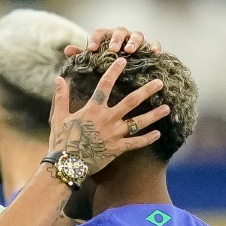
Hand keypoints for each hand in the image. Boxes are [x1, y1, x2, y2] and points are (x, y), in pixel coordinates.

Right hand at [48, 57, 169, 174]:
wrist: (67, 164)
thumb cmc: (61, 140)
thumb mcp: (58, 116)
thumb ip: (61, 97)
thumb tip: (59, 78)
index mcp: (93, 109)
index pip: (105, 85)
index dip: (114, 71)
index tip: (123, 61)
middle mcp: (107, 119)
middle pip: (131, 101)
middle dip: (146, 91)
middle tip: (160, 83)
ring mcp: (114, 134)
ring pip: (138, 122)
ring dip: (154, 114)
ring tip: (167, 108)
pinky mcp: (117, 148)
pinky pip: (136, 143)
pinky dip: (147, 139)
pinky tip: (158, 134)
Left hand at [65, 27, 162, 57]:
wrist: (128, 72)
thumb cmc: (107, 66)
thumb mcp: (94, 62)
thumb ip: (82, 56)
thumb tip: (67, 50)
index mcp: (107, 38)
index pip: (100, 33)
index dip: (95, 40)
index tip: (91, 50)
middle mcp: (123, 36)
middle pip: (119, 32)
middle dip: (116, 39)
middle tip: (112, 49)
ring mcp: (137, 41)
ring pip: (137, 35)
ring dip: (134, 41)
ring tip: (130, 50)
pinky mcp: (150, 47)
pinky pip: (154, 44)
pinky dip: (155, 46)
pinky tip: (154, 53)